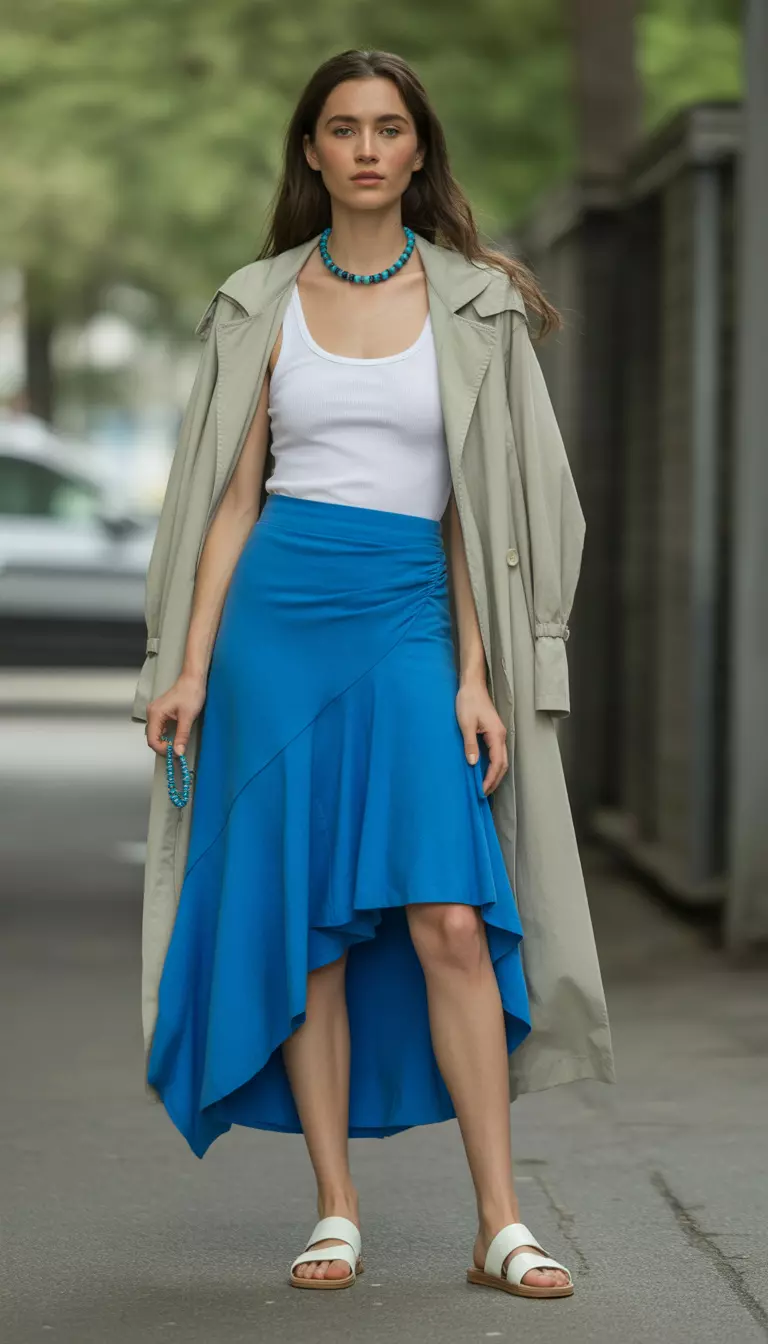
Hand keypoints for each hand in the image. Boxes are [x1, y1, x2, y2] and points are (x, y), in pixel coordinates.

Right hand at [146, 672, 206, 757]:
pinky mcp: (161, 712)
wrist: (193, 679)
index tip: (175, 754)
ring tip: (177, 744)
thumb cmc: (191, 692)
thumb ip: (182, 736)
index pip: (152, 740)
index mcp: (155, 714)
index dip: (162, 750)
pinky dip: (166, 735)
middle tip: (177, 751)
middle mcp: (152, 713)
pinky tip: (175, 736)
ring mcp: (155, 712)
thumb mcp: (188, 717)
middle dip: (163, 747)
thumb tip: (178, 752)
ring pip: (156, 733)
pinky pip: (159, 728)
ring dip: (165, 741)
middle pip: (152, 738)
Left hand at [455, 678, 507, 795]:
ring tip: (485, 786)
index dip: (490, 778)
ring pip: (501, 760)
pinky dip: (493, 765)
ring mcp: (498, 734)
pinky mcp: (493, 732)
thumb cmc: (468, 701)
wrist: (472, 685)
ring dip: (495, 774)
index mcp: (496, 735)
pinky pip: (497, 753)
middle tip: (484, 794)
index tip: (482, 790)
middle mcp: (500, 736)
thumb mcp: (465, 724)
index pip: (497, 763)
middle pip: (503, 764)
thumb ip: (470, 744)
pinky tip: (484, 770)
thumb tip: (472, 763)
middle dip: (495, 780)